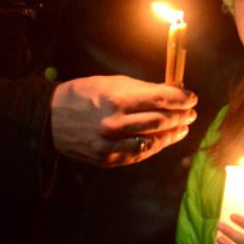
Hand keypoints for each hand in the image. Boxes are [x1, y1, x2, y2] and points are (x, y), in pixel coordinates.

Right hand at [50, 75, 196, 166]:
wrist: (51, 119)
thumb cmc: (84, 95)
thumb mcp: (111, 83)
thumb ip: (142, 90)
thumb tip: (170, 93)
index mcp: (117, 100)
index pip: (161, 100)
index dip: (181, 99)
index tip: (192, 98)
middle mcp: (116, 124)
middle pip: (161, 121)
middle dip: (181, 116)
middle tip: (191, 113)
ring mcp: (111, 145)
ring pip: (154, 141)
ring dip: (173, 134)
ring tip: (182, 128)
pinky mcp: (107, 159)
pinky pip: (139, 154)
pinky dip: (155, 147)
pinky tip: (163, 141)